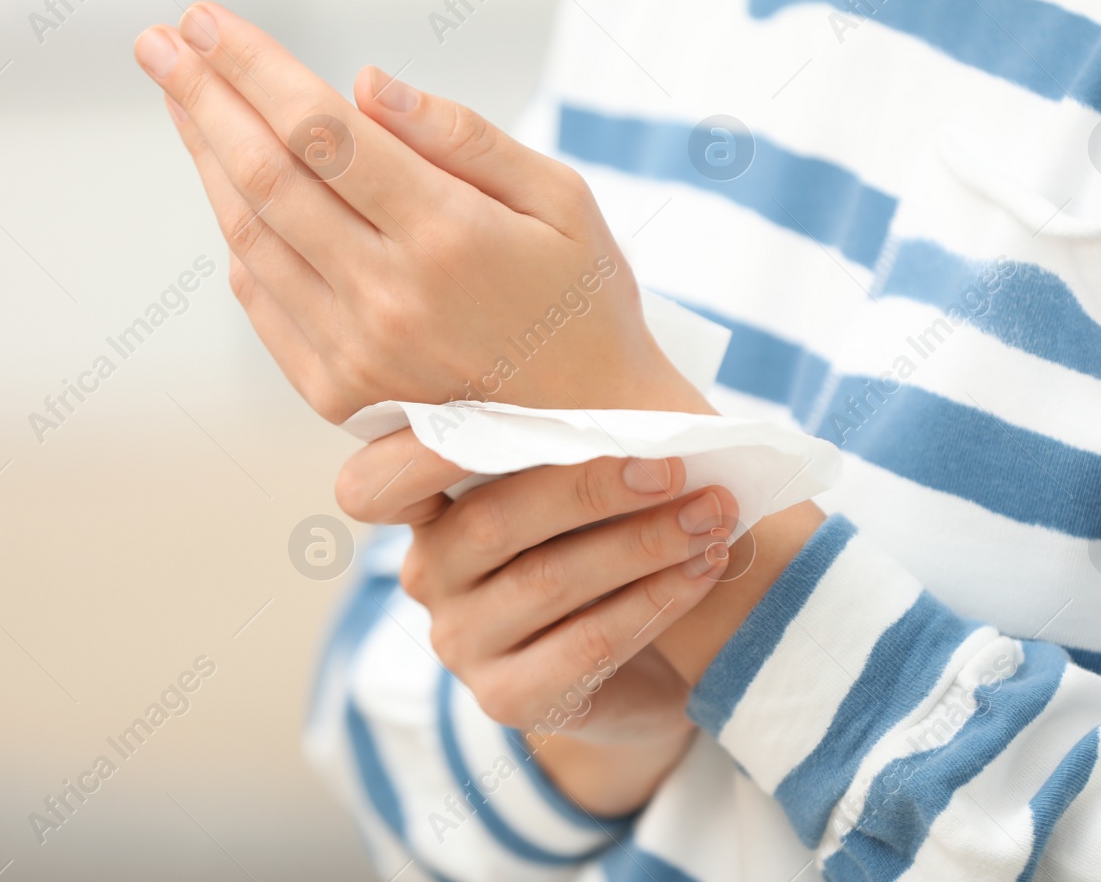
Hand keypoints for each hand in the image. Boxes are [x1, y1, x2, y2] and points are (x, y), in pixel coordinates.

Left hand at [134, 2, 709, 422]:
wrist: (594, 427)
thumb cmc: (585, 297)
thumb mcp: (562, 199)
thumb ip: (464, 137)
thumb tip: (365, 83)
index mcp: (449, 236)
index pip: (320, 130)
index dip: (252, 66)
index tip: (202, 18)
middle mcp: (389, 296)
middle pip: (264, 176)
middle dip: (201, 97)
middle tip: (158, 40)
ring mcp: (356, 351)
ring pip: (250, 234)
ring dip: (206, 158)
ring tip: (183, 98)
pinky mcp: (338, 392)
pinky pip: (261, 297)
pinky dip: (237, 232)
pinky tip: (227, 184)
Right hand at [336, 428, 736, 814]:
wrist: (641, 673)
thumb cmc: (605, 552)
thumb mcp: (578, 496)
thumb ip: (572, 450)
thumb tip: (636, 400)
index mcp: (429, 510)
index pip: (388, 478)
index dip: (430, 447)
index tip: (507, 407)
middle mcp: (429, 576)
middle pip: (494, 521)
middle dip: (593, 487)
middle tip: (675, 465)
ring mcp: (460, 645)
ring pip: (548, 581)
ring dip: (642, 543)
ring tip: (712, 516)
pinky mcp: (507, 700)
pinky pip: (588, 644)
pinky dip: (655, 600)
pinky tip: (703, 570)